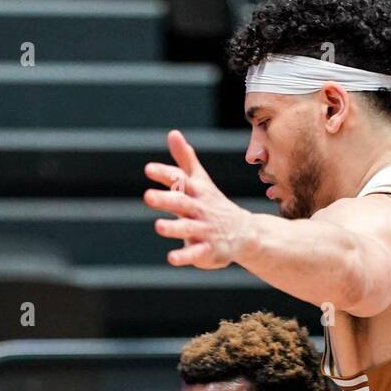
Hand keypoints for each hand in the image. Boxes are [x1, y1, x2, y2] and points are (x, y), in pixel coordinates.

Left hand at [144, 129, 253, 268]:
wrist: (244, 233)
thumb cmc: (213, 203)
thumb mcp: (201, 180)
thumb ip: (184, 160)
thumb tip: (173, 133)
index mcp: (196, 192)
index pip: (180, 180)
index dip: (165, 174)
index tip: (149, 169)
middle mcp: (200, 209)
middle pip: (182, 202)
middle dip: (165, 199)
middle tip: (147, 196)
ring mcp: (205, 229)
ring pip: (188, 228)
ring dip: (173, 227)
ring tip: (158, 226)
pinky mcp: (208, 250)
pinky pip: (195, 253)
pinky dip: (184, 256)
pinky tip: (171, 258)